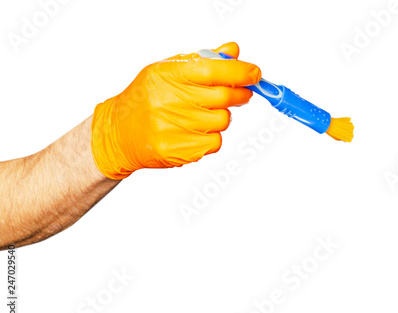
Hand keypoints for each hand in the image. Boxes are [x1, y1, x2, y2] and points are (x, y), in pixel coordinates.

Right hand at [91, 42, 260, 179]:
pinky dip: (212, 137)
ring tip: (203, 114)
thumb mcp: (167, 70)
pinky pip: (215, 142)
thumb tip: (232, 51)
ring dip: (222, 116)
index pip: (213, 70)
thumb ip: (202, 61)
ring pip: (222, 121)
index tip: (254, 73)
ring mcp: (172, 128)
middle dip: (240, 94)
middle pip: (224, 97)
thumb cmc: (146, 98)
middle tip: (242, 93)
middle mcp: (169, 100)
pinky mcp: (177, 151)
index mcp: (167, 75)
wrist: (118, 132)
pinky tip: (194, 132)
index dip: (240, 71)